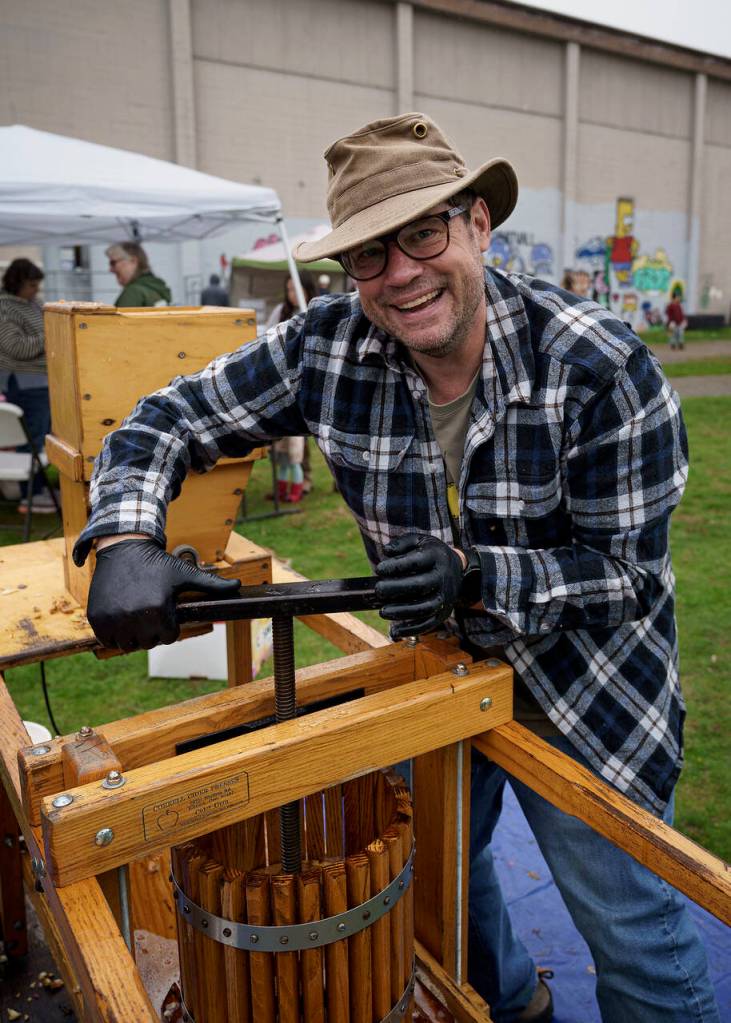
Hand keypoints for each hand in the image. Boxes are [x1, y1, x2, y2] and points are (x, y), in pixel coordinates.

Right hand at [87, 539, 239, 650]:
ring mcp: (113, 618)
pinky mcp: (97, 618)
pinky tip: (120, 617)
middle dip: (151, 631)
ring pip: (127, 645)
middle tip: (149, 611)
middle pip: (148, 643)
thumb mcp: (185, 573)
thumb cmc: (157, 563)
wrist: (124, 547)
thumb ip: (211, 583)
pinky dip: (113, 634)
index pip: (168, 637)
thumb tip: (238, 585)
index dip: (169, 625)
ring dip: (132, 635)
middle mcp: (134, 616)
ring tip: (135, 614)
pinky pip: (107, 640)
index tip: (164, 610)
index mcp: (159, 609)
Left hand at [375, 533, 465, 639]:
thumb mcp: (419, 541)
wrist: (458, 569)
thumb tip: (386, 551)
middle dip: (397, 589)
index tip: (379, 569)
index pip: (417, 562)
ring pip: (426, 608)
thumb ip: (401, 543)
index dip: (397, 566)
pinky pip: (429, 624)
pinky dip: (411, 630)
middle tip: (378, 590)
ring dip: (403, 612)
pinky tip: (394, 630)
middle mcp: (443, 577)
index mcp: (436, 557)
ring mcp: (445, 596)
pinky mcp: (444, 612)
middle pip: (422, 585)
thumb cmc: (431, 554)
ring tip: (383, 612)